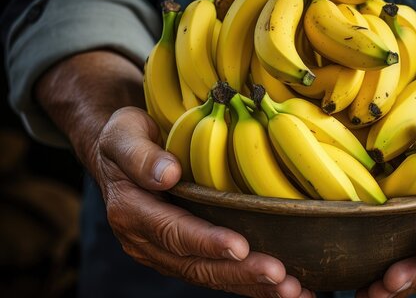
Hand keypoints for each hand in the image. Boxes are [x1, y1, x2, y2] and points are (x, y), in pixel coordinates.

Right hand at [36, 51, 311, 297]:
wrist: (120, 153)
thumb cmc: (127, 138)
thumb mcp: (123, 135)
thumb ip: (140, 155)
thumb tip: (167, 174)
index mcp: (132, 212)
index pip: (172, 232)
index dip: (206, 242)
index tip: (240, 247)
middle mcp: (147, 242)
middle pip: (196, 265)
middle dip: (240, 273)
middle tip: (280, 275)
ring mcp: (167, 253)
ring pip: (211, 276)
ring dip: (252, 286)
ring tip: (292, 290)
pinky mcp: (185, 254)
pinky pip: (219, 273)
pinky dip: (252, 284)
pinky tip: (288, 289)